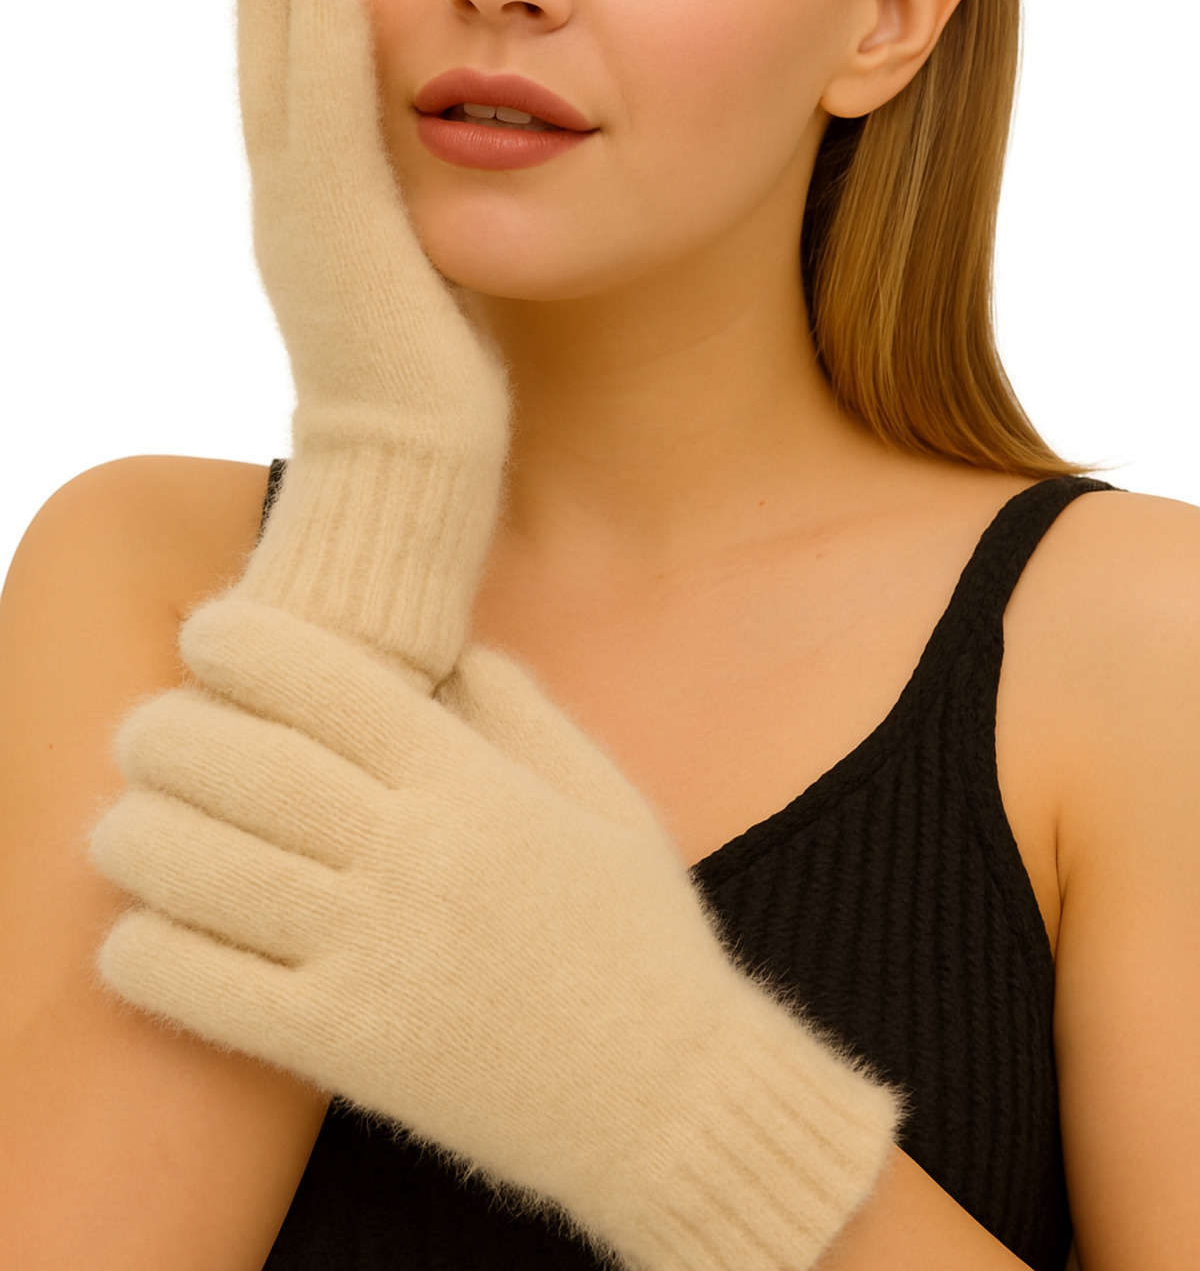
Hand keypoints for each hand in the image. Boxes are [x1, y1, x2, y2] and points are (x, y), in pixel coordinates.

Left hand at [92, 596, 899, 1270]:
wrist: (669, 1097)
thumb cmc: (640, 936)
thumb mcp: (604, 795)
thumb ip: (522, 707)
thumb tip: (448, 648)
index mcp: (470, 781)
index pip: (324, 680)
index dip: (241, 645)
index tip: (203, 635)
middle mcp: (412, 854)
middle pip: (241, 765)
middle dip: (164, 733)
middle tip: (140, 731)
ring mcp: (373, 953)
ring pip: (203, 872)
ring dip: (136, 836)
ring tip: (120, 824)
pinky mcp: (346, 1048)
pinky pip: (209, 992)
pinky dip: (147, 955)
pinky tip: (133, 934)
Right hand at [216, 0, 510, 684]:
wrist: (412, 480)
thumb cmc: (434, 401)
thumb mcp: (426, 294)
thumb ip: (422, 232)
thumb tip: (459, 182)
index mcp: (321, 218)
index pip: (300, 92)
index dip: (289, 9)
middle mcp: (297, 205)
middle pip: (272, 61)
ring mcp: (307, 212)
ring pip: (284, 65)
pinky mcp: (339, 224)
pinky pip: (325, 98)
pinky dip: (317, 20)